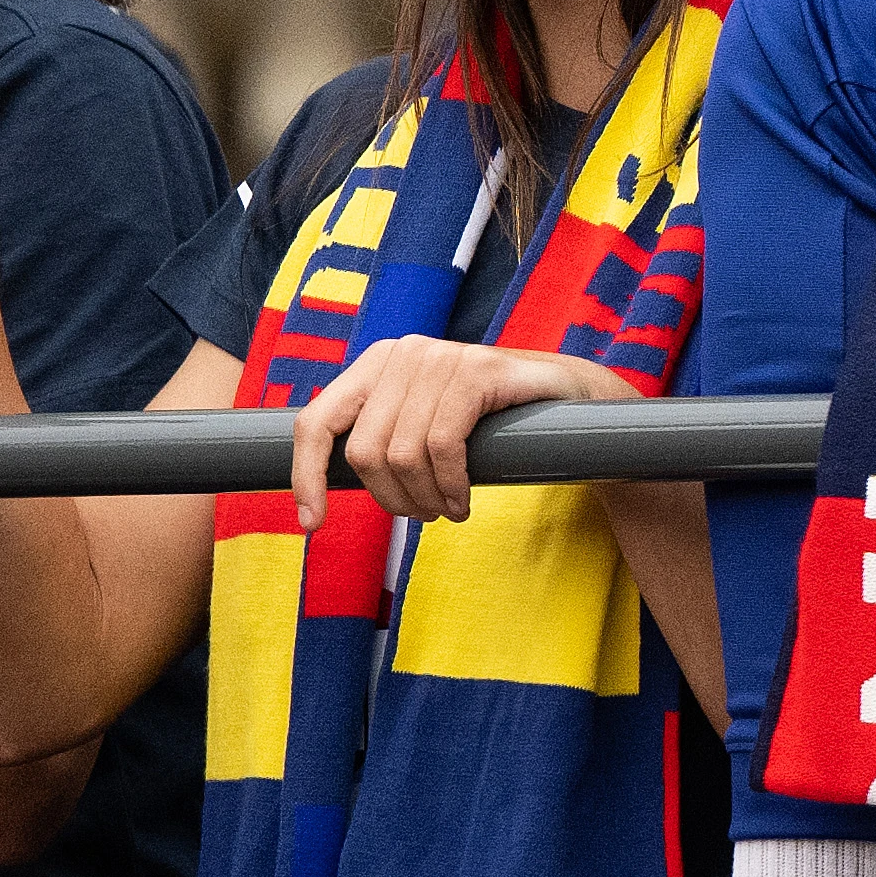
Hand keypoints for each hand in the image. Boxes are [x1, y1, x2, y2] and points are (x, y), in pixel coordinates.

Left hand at [292, 336, 640, 523]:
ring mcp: (440, 355)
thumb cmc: (487, 426)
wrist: (568, 402)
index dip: (307, 477)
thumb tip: (311, 500)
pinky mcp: (478, 369)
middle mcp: (402, 351)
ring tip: (447, 510)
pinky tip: (462, 501)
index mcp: (375, 364)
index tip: (312, 525)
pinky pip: (442, 446)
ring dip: (425, 500)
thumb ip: (378, 442)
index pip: (315, 422)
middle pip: (363, 452)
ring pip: (402, 455)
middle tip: (422, 516)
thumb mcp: (421, 430)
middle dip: (391, 499)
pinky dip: (450, 486)